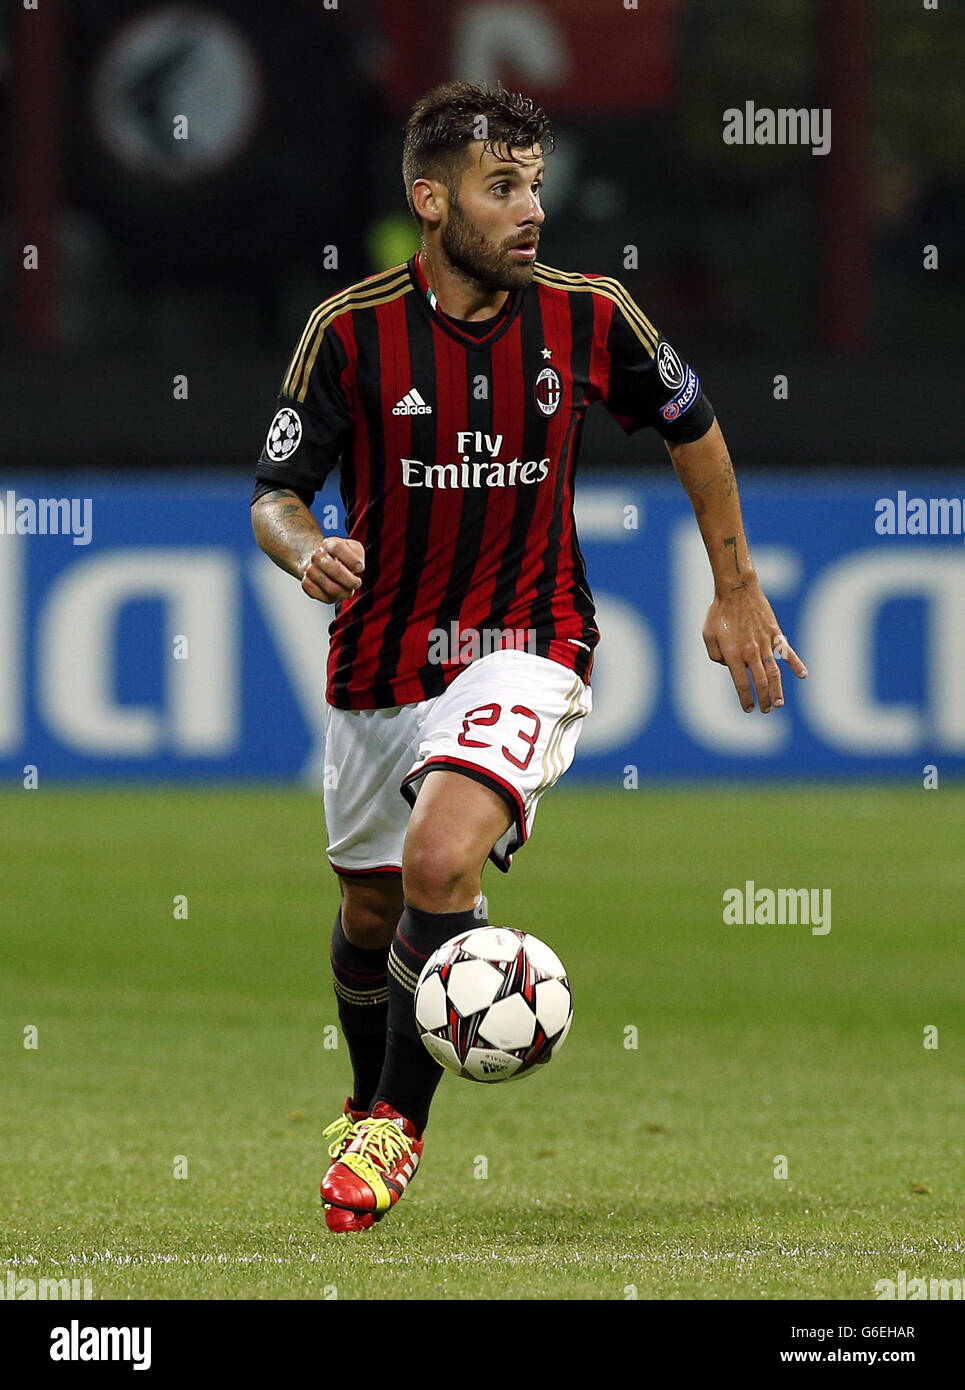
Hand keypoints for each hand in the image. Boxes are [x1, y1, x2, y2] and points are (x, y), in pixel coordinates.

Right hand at [300, 537, 364, 602]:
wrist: (316, 560)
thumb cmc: (337, 556)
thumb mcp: (351, 548)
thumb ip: (358, 554)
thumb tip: (358, 566)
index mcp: (329, 544)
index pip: (338, 549)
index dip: (352, 560)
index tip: (360, 567)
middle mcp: (317, 556)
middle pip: (336, 570)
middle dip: (351, 581)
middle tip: (356, 583)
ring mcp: (310, 571)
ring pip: (331, 588)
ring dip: (345, 592)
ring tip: (348, 590)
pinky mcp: (307, 584)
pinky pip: (324, 597)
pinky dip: (334, 598)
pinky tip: (337, 593)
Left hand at [703, 579, 806, 712]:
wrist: (737, 590)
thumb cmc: (718, 612)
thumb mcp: (708, 636)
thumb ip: (715, 656)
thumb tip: (729, 667)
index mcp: (733, 655)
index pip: (742, 684)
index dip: (746, 699)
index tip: (748, 709)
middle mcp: (751, 652)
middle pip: (761, 682)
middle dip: (763, 699)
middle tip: (765, 710)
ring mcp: (765, 643)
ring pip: (774, 672)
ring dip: (778, 690)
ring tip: (779, 704)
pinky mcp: (775, 634)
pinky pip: (788, 652)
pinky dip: (796, 664)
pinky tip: (803, 675)